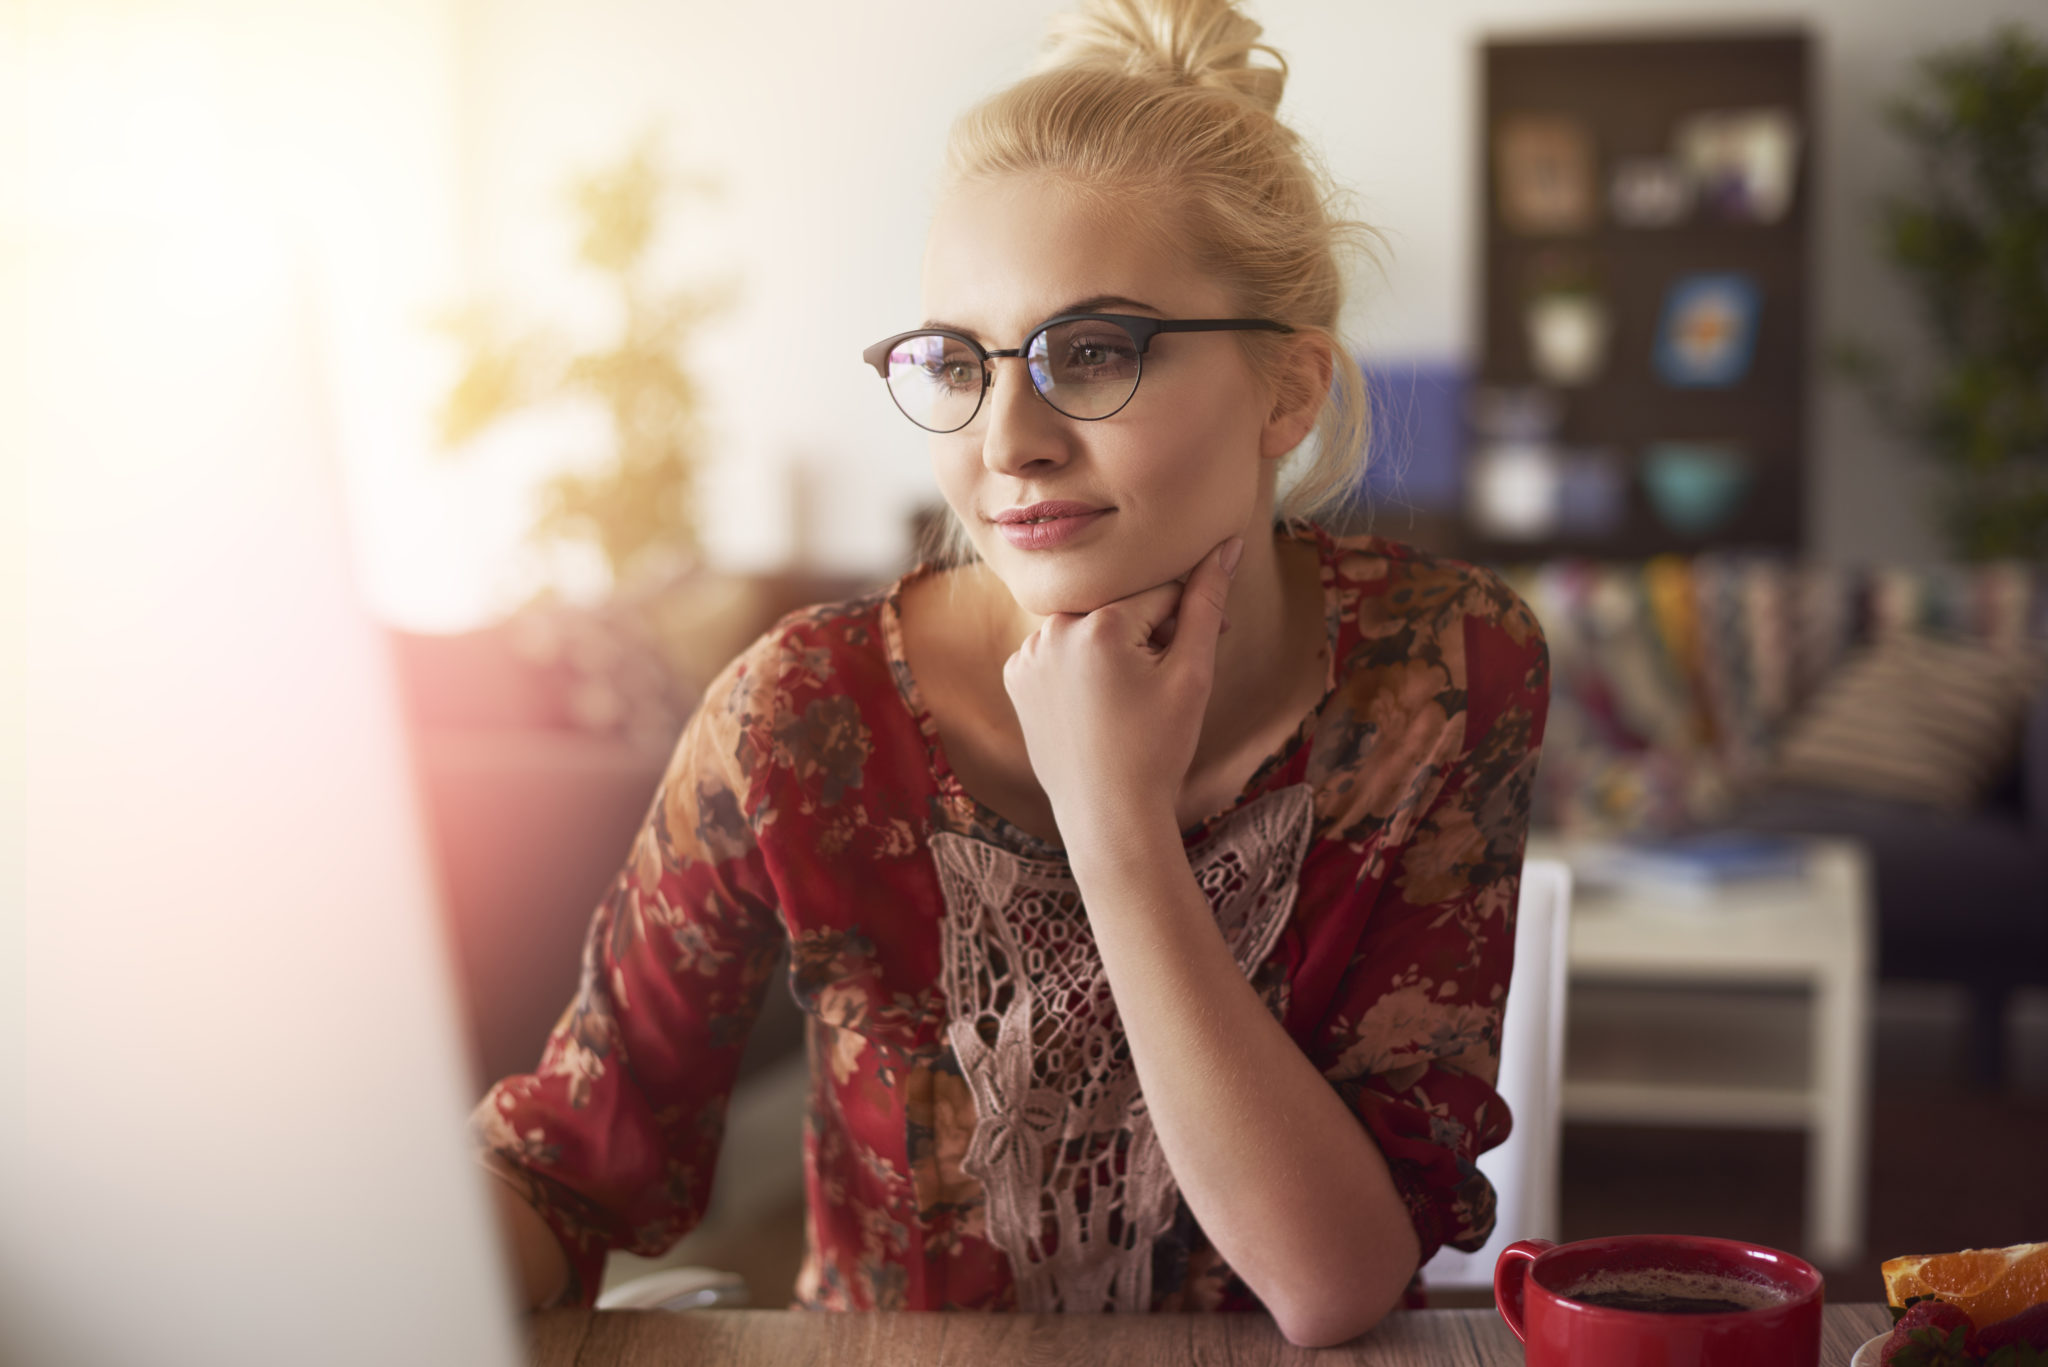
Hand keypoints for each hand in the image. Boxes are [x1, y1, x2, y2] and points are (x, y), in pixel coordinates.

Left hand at [1002, 536, 1242, 836]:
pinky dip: (1080, 665)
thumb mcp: (1192, 673)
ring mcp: (1028, 654)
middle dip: (1151, 629)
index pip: (1159, 592)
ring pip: (1088, 626)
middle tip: (1168, 679)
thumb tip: (1228, 544)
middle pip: (1120, 605)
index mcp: (1100, 624)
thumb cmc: (1158, 748)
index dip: (1187, 618)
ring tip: (1132, 697)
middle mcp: (1054, 629)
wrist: (1109, 815)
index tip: (1203, 650)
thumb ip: (1207, 602)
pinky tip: (1098, 704)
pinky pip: (1059, 651)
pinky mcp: (1016, 676)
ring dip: (1115, 645)